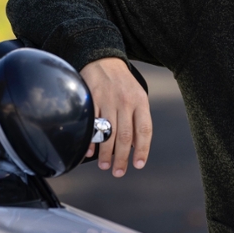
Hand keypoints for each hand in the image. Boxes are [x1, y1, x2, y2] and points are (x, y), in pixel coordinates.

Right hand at [80, 57, 151, 176]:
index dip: (143, 149)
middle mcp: (125, 102)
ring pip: (109, 133)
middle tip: (118, 172)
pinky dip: (90, 140)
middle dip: (122, 158)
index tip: (139, 165)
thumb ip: (138, 118)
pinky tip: (89, 152)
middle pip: (125, 136)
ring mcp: (108, 100)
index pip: (144, 130)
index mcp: (140, 101)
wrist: (103, 60)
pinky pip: (92, 124)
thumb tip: (136, 145)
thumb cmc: (122, 83)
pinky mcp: (92, 98)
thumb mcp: (137, 95)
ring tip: (105, 165)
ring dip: (106, 153)